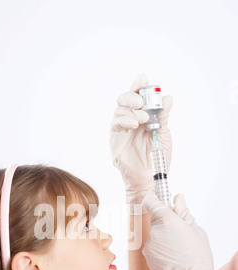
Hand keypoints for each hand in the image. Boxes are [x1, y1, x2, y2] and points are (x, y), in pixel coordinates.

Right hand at [110, 73, 172, 213]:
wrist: (149, 178)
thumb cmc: (157, 157)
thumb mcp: (163, 134)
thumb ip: (163, 116)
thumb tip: (168, 98)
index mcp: (143, 116)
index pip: (138, 95)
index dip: (138, 84)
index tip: (143, 78)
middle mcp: (130, 120)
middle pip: (124, 99)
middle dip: (132, 95)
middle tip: (141, 101)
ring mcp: (121, 129)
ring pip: (119, 110)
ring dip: (130, 111)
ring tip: (143, 119)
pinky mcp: (114, 139)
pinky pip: (115, 124)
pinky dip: (124, 121)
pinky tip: (134, 125)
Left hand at [141, 192, 222, 269]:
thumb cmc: (197, 258)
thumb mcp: (196, 231)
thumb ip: (184, 213)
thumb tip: (177, 198)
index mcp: (166, 220)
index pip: (151, 200)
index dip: (154, 197)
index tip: (157, 196)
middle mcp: (154, 231)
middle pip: (157, 219)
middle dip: (167, 222)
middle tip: (181, 232)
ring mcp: (149, 245)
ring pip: (156, 234)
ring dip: (165, 237)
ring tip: (180, 250)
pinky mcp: (147, 257)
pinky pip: (154, 247)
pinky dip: (162, 249)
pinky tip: (174, 258)